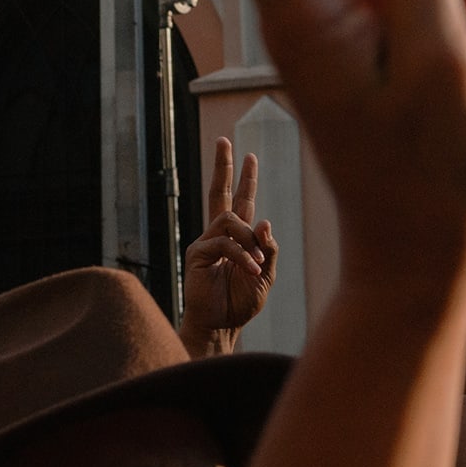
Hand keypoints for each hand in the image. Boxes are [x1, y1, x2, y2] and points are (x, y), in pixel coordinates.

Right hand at [179, 137, 277, 354]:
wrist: (221, 326)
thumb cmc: (243, 303)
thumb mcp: (266, 276)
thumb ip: (268, 249)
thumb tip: (264, 220)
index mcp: (238, 238)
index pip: (241, 201)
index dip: (245, 179)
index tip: (249, 155)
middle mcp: (220, 235)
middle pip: (219, 193)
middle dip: (223, 166)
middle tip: (224, 140)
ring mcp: (206, 242)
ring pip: (229, 219)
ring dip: (248, 239)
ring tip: (256, 265)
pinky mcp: (197, 254)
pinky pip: (223, 243)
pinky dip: (241, 255)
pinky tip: (250, 269)